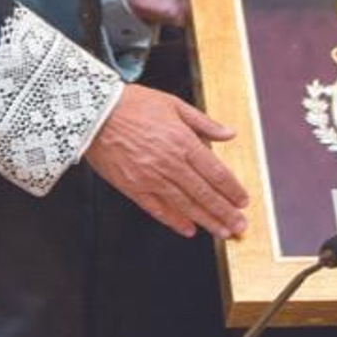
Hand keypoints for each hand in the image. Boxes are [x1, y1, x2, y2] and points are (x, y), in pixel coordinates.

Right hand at [85, 84, 248, 239]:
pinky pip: (158, 209)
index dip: (232, 189)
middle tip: (239, 225)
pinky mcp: (133, 187)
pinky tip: (188, 229)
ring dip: (206, 221)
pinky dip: (174, 221)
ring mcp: (151, 178)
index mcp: (183, 141)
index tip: (242, 200)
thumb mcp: (173, 104)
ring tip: (222, 232)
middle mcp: (170, 163)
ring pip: (185, 205)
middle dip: (225, 212)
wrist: (94, 113)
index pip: (216, 172)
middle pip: (204, 193)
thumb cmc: (132, 105)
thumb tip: (229, 134)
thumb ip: (204, 122)